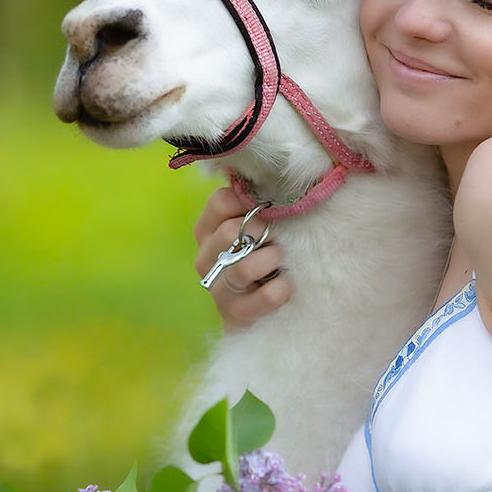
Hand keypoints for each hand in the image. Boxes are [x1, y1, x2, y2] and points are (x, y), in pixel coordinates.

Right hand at [193, 186, 291, 328]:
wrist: (256, 315)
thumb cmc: (258, 262)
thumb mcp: (252, 231)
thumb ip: (253, 206)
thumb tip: (270, 175)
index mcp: (206, 231)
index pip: (220, 201)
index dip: (248, 203)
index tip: (265, 212)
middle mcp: (205, 259)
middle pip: (228, 231)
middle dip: (261, 231)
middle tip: (274, 237)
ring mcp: (218, 289)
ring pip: (243, 267)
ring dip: (271, 259)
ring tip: (279, 260)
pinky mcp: (236, 314)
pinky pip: (266, 296)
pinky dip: (282, 288)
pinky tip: (285, 285)